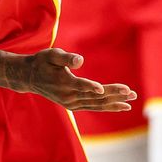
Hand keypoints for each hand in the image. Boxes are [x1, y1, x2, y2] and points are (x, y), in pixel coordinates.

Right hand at [16, 48, 135, 110]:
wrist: (30, 77)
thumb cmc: (42, 62)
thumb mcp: (51, 54)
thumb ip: (66, 57)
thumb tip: (80, 60)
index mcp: (63, 82)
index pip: (81, 86)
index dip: (92, 87)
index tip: (103, 88)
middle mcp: (68, 96)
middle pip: (95, 96)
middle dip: (114, 94)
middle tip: (131, 93)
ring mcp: (72, 103)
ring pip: (97, 104)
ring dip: (115, 102)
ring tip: (131, 101)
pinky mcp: (74, 105)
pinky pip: (94, 107)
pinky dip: (108, 107)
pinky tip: (121, 106)